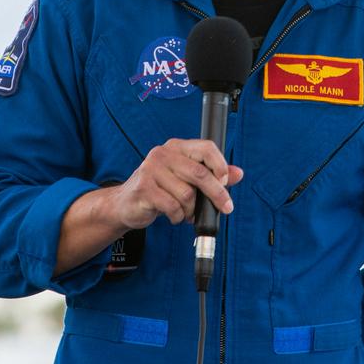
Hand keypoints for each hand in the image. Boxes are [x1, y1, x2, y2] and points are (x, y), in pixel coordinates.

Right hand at [110, 138, 243, 229]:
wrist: (125, 204)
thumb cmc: (159, 189)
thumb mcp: (186, 179)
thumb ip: (213, 175)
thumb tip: (238, 173)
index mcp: (177, 147)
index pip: (206, 148)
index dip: (220, 164)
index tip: (226, 181)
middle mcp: (163, 154)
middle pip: (199, 173)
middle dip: (216, 193)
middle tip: (226, 207)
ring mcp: (151, 170)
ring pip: (187, 194)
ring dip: (191, 209)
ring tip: (187, 212)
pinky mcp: (144, 189)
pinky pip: (172, 206)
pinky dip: (178, 216)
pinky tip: (175, 216)